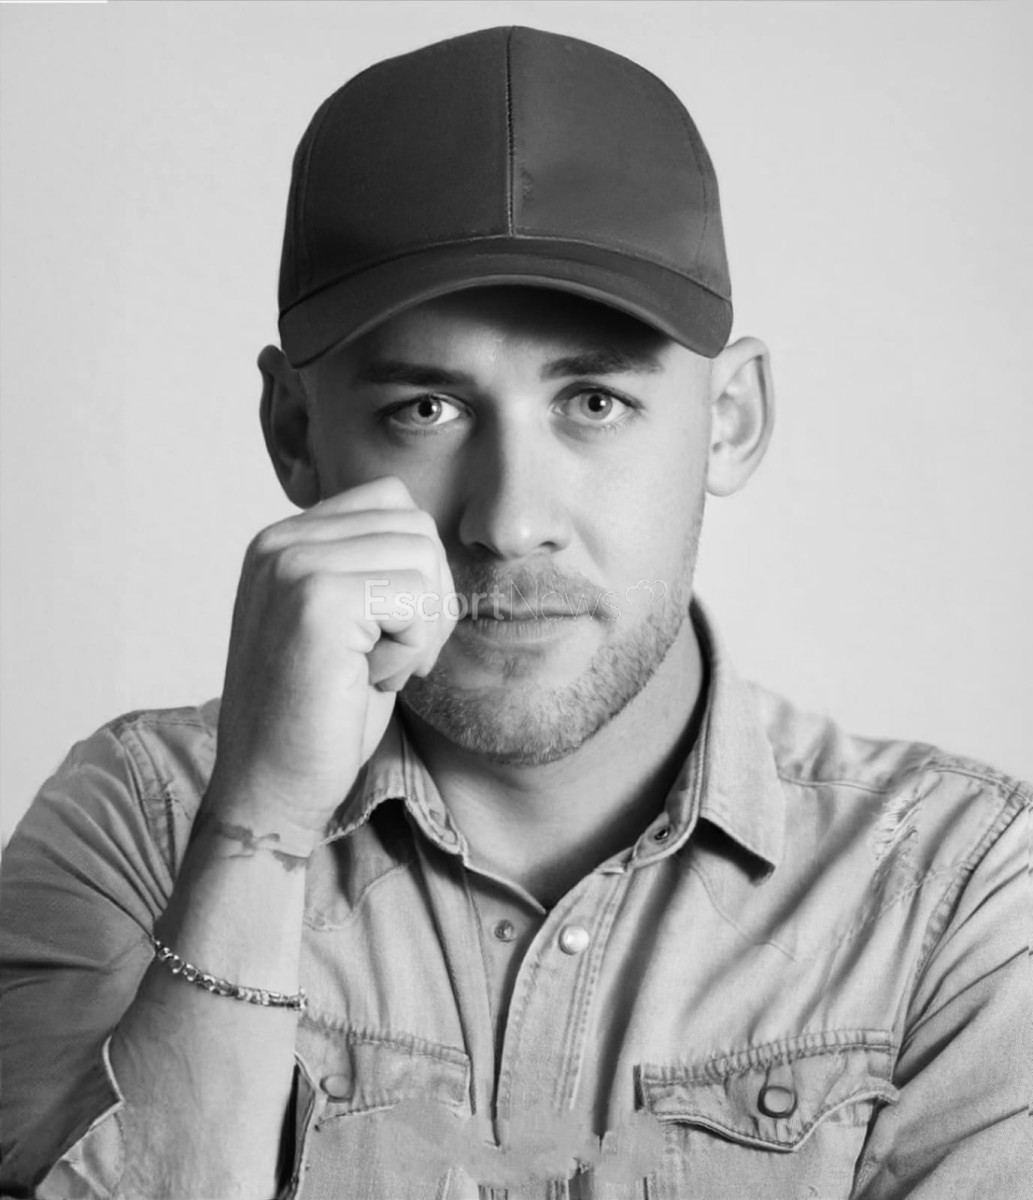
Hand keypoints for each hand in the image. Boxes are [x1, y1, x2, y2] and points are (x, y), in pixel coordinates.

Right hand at [207, 476, 454, 843]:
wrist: (271, 786)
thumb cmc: (320, 713)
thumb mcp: (347, 622)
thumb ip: (371, 565)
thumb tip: (430, 533)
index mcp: (285, 539)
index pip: (393, 502)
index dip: (415, 570)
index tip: (390, 630)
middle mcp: (281, 541)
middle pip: (417, 526)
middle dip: (428, 599)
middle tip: (392, 658)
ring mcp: (293, 565)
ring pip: (424, 558)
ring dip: (421, 627)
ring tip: (376, 668)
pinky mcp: (317, 599)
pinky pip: (417, 600)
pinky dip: (411, 650)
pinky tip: (369, 680)